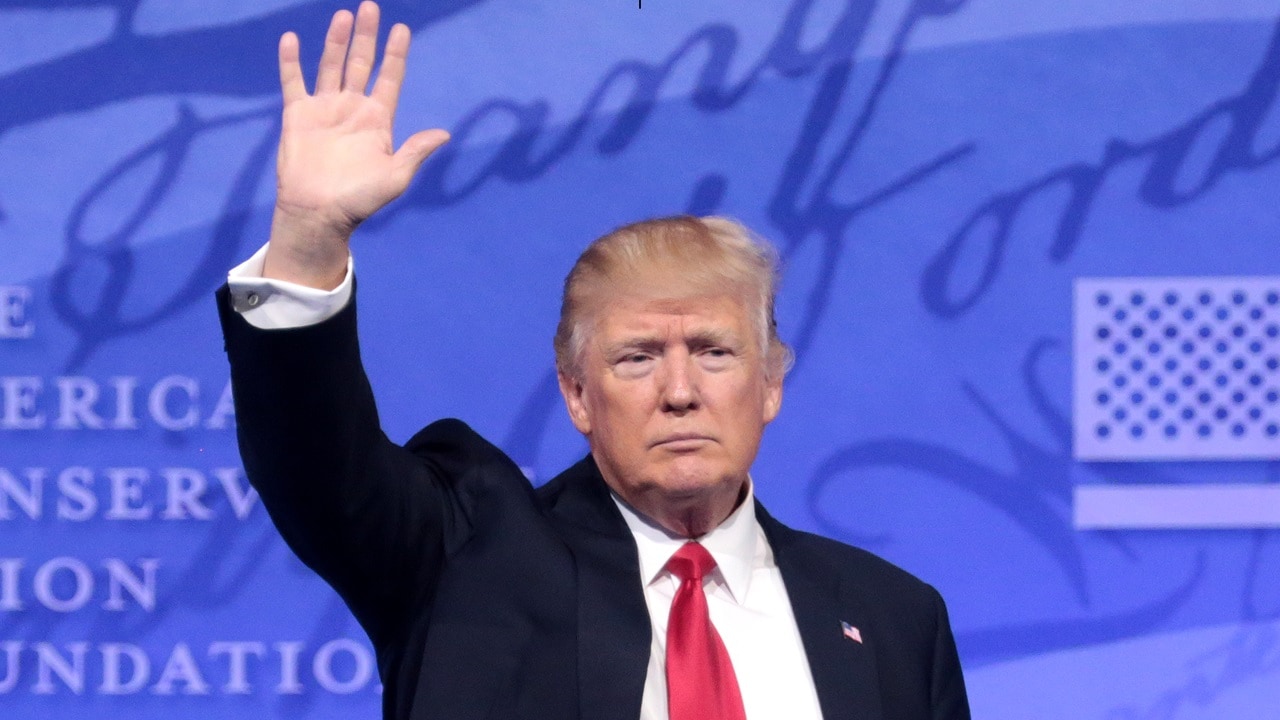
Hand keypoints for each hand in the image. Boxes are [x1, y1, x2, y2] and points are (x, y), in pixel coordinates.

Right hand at [264, 1, 448, 287]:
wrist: (319, 214)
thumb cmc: (360, 201)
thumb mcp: (395, 177)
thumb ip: (416, 151)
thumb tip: (444, 134)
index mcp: (378, 120)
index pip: (390, 78)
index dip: (396, 54)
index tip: (402, 30)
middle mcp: (352, 109)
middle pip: (361, 63)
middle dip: (367, 36)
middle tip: (371, 7)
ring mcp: (325, 109)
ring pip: (331, 66)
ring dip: (337, 41)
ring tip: (344, 15)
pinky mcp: (298, 115)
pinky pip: (294, 82)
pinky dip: (292, 61)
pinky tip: (292, 39)